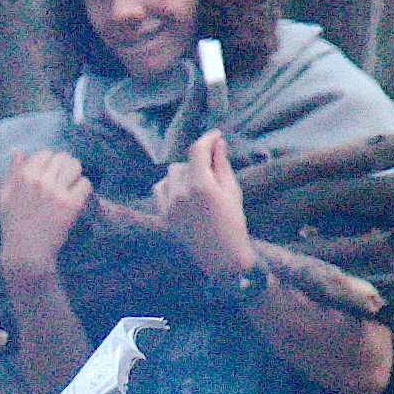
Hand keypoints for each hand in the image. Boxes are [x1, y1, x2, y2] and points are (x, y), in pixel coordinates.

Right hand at [0, 145, 94, 273]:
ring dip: (75, 175)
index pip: (45, 154)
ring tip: (72, 186)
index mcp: (24, 177)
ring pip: (75, 167)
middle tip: (64, 180)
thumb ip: (12, 173)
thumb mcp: (4, 197)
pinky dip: (83, 190)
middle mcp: (41, 181)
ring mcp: (57, 192)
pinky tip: (77, 198)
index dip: (49, 162)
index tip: (51, 174)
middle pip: (62, 158)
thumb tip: (18, 152)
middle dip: (64, 167)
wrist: (26, 253)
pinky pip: (85, 185)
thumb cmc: (13, 226)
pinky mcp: (71, 204)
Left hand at [152, 132, 257, 276]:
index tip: (216, 135)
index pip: (197, 150)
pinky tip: (182, 192)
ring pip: (170, 174)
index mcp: (201, 185)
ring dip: (184, 173)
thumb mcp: (232, 190)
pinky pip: (159, 189)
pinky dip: (169, 186)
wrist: (222, 257)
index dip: (207, 138)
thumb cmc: (234, 223)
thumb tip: (217, 142)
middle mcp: (180, 193)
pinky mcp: (163, 215)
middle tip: (212, 169)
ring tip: (198, 183)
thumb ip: (222, 164)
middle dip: (198, 161)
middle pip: (184, 162)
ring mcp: (169, 205)